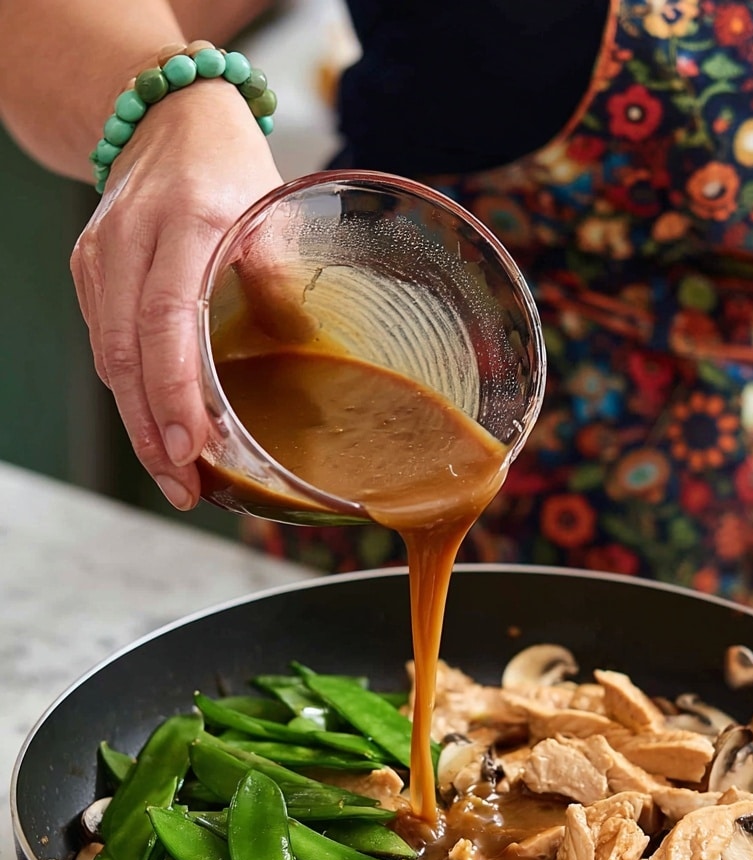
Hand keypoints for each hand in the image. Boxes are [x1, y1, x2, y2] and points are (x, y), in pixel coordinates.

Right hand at [71, 82, 283, 509]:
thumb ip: (282, 280)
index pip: (167, 320)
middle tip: (185, 488)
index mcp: (186, 221)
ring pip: (110, 358)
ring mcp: (101, 257)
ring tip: (177, 478)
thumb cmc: (230, 170)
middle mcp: (131, 239)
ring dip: (140, 426)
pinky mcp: (89, 274)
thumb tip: (307, 352)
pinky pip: (106, 347)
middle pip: (128, 354)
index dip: (175, 391)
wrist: (167, 121)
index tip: (193, 446)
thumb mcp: (274, 212)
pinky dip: (131, 396)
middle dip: (153, 432)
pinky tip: (159, 432)